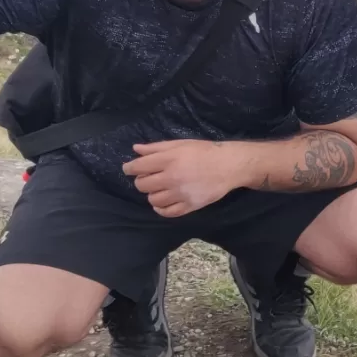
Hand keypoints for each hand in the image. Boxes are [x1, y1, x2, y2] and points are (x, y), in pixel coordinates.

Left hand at [123, 139, 243, 216]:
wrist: (228, 166)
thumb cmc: (203, 151)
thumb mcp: (179, 144)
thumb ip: (156, 147)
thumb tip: (135, 150)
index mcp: (169, 159)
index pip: (139, 167)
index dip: (129, 168)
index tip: (128, 169)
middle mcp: (172, 177)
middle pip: (143, 185)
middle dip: (142, 181)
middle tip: (148, 177)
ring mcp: (180, 194)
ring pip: (153, 200)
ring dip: (152, 194)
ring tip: (160, 188)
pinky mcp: (189, 206)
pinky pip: (167, 212)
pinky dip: (161, 209)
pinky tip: (163, 202)